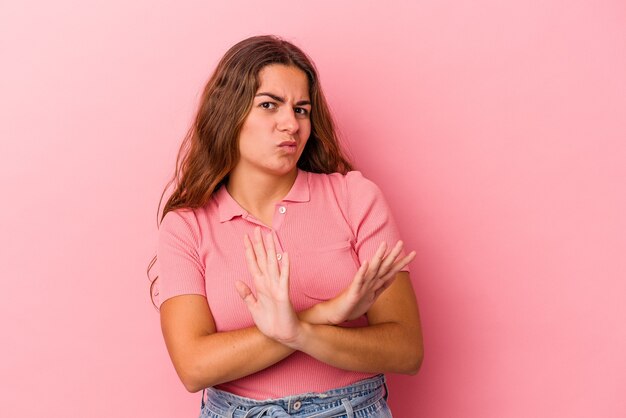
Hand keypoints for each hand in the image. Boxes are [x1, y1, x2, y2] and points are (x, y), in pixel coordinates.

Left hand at [235, 227, 302, 345]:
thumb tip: (236, 282)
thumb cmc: (270, 322)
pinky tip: (285, 255)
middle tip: (256, 229)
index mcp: (260, 285)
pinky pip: (283, 279)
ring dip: (271, 250)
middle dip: (259, 245)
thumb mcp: (253, 308)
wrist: (283, 335)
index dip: (249, 251)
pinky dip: (284, 267)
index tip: (245, 238)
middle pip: (262, 260)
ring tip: (270, 236)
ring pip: (273, 264)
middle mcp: (268, 283)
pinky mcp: (283, 294)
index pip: (253, 264)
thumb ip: (246, 295)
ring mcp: (276, 287)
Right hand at [323, 241, 415, 324]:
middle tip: (402, 242)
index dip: (401, 262)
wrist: (334, 313)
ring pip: (371, 270)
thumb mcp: (372, 296)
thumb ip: (382, 285)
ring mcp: (360, 285)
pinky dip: (362, 272)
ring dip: (377, 258)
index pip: (390, 270)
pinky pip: (358, 281)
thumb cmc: (353, 304)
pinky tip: (366, 263)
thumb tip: (394, 276)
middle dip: (393, 255)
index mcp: (374, 282)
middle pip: (383, 266)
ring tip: (384, 245)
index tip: (413, 253)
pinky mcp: (352, 292)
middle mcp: (368, 281)